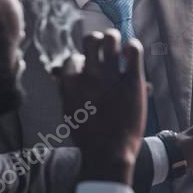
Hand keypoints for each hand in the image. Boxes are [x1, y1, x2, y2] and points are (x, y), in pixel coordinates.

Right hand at [56, 30, 146, 185]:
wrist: (108, 153)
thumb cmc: (88, 136)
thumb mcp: (68, 111)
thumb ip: (66, 90)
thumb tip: (59, 72)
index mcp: (70, 82)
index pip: (73, 58)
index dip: (80, 61)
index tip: (86, 68)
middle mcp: (89, 74)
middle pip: (90, 40)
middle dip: (96, 40)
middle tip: (103, 47)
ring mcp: (111, 75)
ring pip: (110, 39)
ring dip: (113, 38)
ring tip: (118, 46)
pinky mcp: (132, 80)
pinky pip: (133, 50)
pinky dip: (132, 47)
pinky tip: (131, 53)